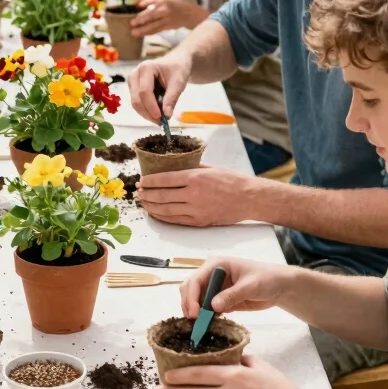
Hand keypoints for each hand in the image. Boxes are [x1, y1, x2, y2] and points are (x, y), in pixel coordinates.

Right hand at [128, 53, 190, 121]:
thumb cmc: (178, 69)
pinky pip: (137, 102)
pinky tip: (157, 113)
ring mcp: (132, 81)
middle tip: (161, 123)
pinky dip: (146, 110)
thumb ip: (172, 98)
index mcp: (146, 68)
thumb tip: (166, 116)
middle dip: (148, 113)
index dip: (151, 107)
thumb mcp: (178, 82)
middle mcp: (135, 74)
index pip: (144, 91)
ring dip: (147, 114)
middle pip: (137, 99)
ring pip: (135, 103)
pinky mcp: (133, 88)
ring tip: (161, 119)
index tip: (162, 118)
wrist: (176, 62)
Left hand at [131, 0, 208, 36]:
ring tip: (134, 33)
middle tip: (132, 27)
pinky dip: (150, 33)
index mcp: (163, 2)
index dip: (141, 15)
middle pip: (151, 18)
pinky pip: (157, 30)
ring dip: (143, 30)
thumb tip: (136, 4)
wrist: (189, 14)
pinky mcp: (168, 28)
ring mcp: (167, 21)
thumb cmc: (174, 4)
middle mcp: (165, 12)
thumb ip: (149, 1)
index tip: (133, 19)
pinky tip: (143, 35)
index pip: (151, 8)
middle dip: (141, 23)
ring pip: (154, 26)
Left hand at [138, 165, 256, 225]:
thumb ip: (191, 168)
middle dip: (146, 194)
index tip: (142, 181)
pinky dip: (163, 217)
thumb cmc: (231, 180)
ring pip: (166, 210)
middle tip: (138, 192)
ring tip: (144, 203)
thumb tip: (173, 167)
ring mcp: (196, 210)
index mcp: (195, 178)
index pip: (164, 179)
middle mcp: (193, 195)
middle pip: (162, 196)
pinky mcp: (199, 221)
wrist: (249, 198)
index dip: (150, 181)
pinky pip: (176, 220)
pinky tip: (156, 213)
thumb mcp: (210, 168)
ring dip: (151, 206)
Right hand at [180, 256, 291, 318]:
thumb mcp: (250, 286)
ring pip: (196, 299)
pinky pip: (206, 309)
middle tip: (194, 322)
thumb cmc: (267, 279)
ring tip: (199, 326)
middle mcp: (211, 275)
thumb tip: (212, 306)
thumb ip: (232, 295)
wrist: (279, 287)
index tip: (194, 314)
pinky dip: (204, 317)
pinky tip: (207, 325)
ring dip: (195, 312)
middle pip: (191, 288)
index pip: (196, 280)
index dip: (192, 296)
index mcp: (216, 264)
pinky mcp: (220, 299)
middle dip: (189, 304)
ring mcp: (215, 287)